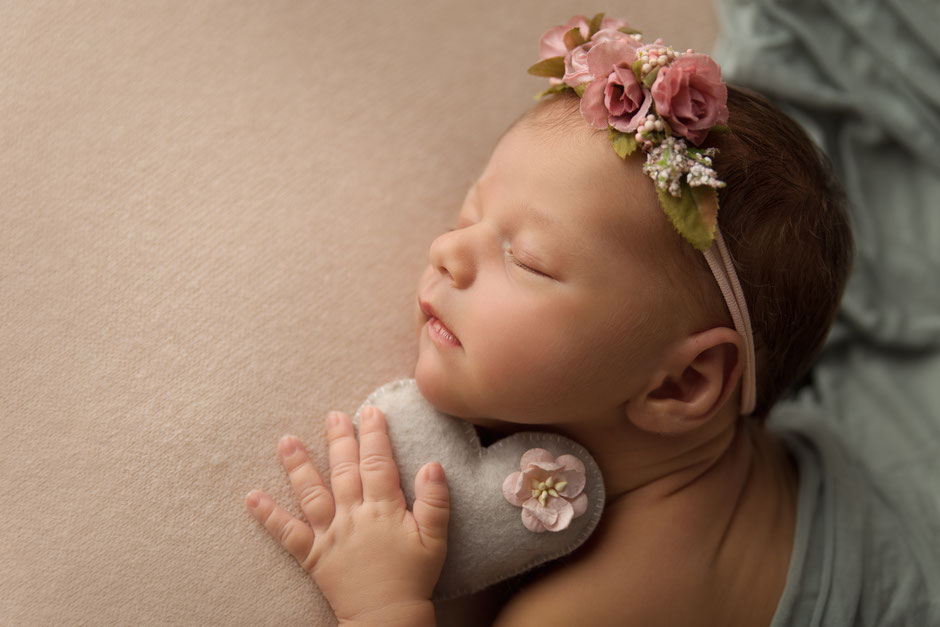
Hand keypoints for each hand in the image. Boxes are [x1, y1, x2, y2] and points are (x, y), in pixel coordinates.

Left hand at [246, 407, 449, 625]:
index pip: (378, 463)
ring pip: (311, 493)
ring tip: (286, 440)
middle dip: (339, 439)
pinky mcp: (312, 555)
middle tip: (333, 415)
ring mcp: (329, 534)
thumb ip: (435, 501)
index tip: (370, 411)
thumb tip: (433, 465)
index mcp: (383, 509)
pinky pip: (287, 533)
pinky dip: (268, 515)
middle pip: (344, 470)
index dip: (374, 435)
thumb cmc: (413, 578)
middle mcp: (353, 516)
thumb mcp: (435, 539)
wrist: (386, 618)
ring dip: (298, 465)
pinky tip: (252, 497)